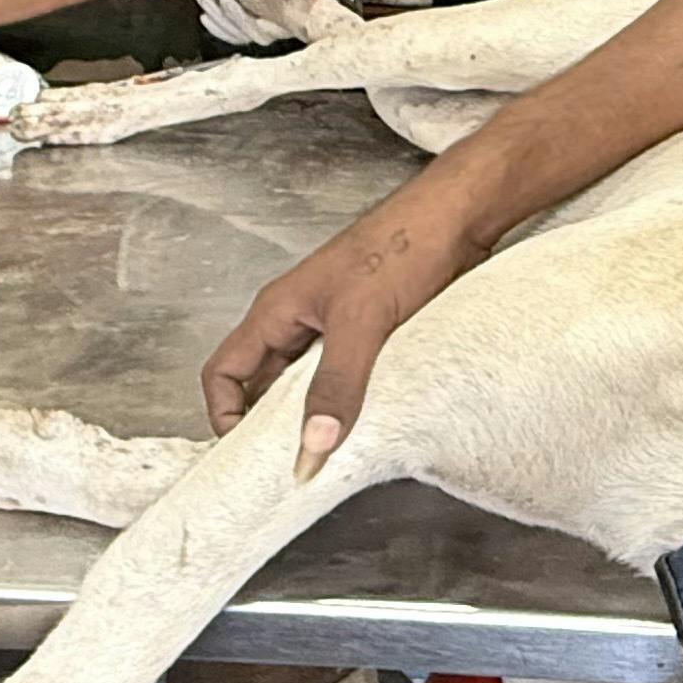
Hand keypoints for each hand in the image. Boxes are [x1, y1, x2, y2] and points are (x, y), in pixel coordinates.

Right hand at [200, 178, 482, 475]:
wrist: (459, 217)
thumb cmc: (404, 245)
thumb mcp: (362, 322)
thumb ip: (336, 385)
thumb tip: (311, 447)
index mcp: (277, 311)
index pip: (223, 372)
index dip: (225, 414)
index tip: (250, 454)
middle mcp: (299, 320)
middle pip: (262, 384)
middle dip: (272, 426)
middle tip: (293, 466)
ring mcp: (335, 326)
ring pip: (307, 383)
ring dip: (315, 415)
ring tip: (332, 453)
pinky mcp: (371, 331)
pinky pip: (346, 376)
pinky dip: (350, 402)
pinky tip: (371, 423)